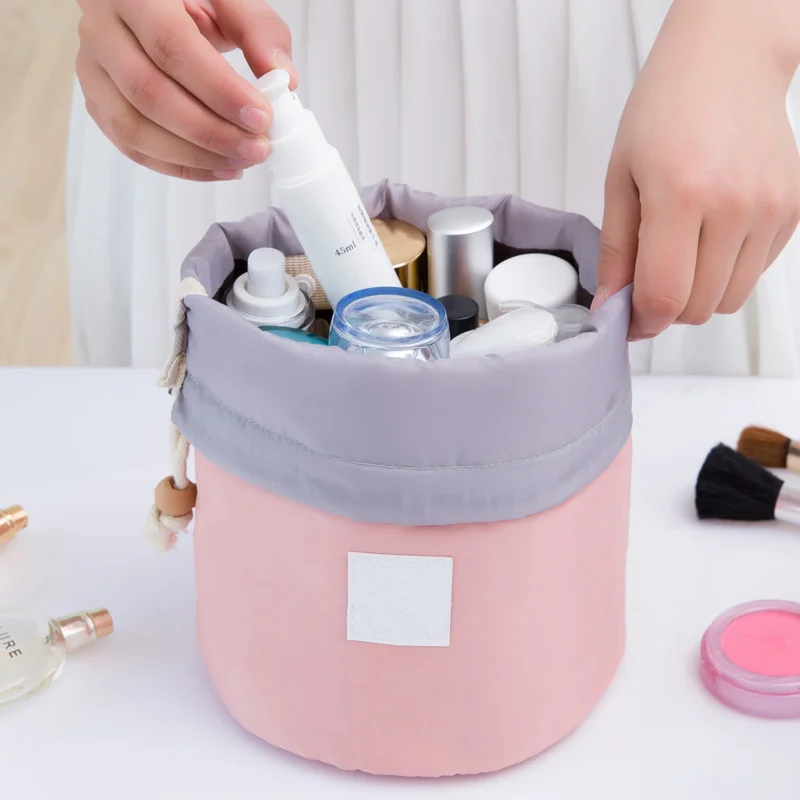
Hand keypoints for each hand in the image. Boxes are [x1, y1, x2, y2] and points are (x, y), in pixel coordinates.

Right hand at [76, 0, 296, 180]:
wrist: (149, 1)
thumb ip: (259, 30)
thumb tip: (283, 79)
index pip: (171, 47)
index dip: (219, 90)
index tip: (261, 117)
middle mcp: (100, 29)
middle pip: (149, 94)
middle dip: (210, 131)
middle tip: (257, 148)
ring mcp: (92, 69)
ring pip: (134, 128)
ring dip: (195, 156)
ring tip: (242, 161)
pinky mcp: (98, 102)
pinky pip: (132, 147)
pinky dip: (180, 166)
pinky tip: (220, 168)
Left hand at [597, 0, 799, 339]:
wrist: (727, 63)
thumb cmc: (665, 110)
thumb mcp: (620, 179)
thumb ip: (615, 251)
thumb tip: (609, 307)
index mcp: (680, 196)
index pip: (664, 297)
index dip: (641, 322)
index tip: (627, 319)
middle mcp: (734, 206)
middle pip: (699, 307)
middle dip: (667, 309)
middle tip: (648, 279)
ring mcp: (771, 209)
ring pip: (730, 299)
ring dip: (699, 294)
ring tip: (680, 253)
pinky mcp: (793, 210)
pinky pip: (754, 273)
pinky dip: (727, 271)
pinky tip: (709, 235)